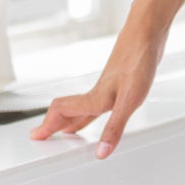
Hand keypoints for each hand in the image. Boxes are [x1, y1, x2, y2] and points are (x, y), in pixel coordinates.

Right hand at [28, 14, 167, 160]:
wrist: (147, 32)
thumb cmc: (139, 60)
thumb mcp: (130, 101)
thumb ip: (114, 128)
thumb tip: (101, 153)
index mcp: (95, 98)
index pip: (62, 112)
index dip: (48, 126)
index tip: (36, 136)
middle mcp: (97, 92)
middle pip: (67, 110)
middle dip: (54, 124)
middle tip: (42, 135)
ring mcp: (107, 86)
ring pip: (82, 106)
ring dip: (71, 119)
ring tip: (65, 131)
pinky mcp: (119, 82)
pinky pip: (97, 101)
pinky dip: (90, 111)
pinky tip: (99, 110)